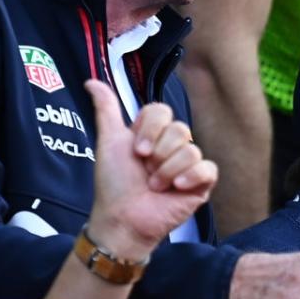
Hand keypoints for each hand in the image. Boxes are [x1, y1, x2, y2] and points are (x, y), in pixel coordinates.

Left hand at [84, 79, 217, 257]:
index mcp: (153, 134)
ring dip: (167, 170)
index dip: (150, 129)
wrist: (123, 218)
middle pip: (179, 129)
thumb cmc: (114, 184)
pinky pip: (208, 168)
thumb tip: (91, 81)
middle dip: (158, 152)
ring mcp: (189, 166)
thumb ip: (106, 110)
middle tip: (145, 170)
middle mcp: (172, 147)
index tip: (136, 150)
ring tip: (155, 185)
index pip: (162, 111)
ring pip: (191, 150)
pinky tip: (177, 187)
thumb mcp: (109, 142)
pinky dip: (191, 176)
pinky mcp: (202, 184)